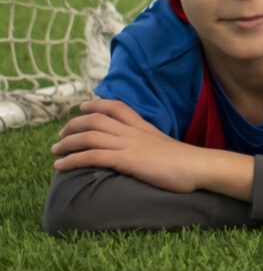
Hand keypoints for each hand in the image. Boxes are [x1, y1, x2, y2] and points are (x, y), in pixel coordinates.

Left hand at [50, 99, 232, 192]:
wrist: (199, 167)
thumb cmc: (188, 163)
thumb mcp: (167, 147)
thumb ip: (152, 145)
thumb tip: (146, 153)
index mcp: (144, 127)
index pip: (116, 107)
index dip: (96, 104)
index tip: (82, 107)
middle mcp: (133, 132)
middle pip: (95, 119)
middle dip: (73, 125)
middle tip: (61, 135)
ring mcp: (129, 145)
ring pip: (88, 136)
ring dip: (66, 143)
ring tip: (54, 150)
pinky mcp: (126, 160)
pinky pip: (92, 156)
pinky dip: (72, 160)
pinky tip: (61, 165)